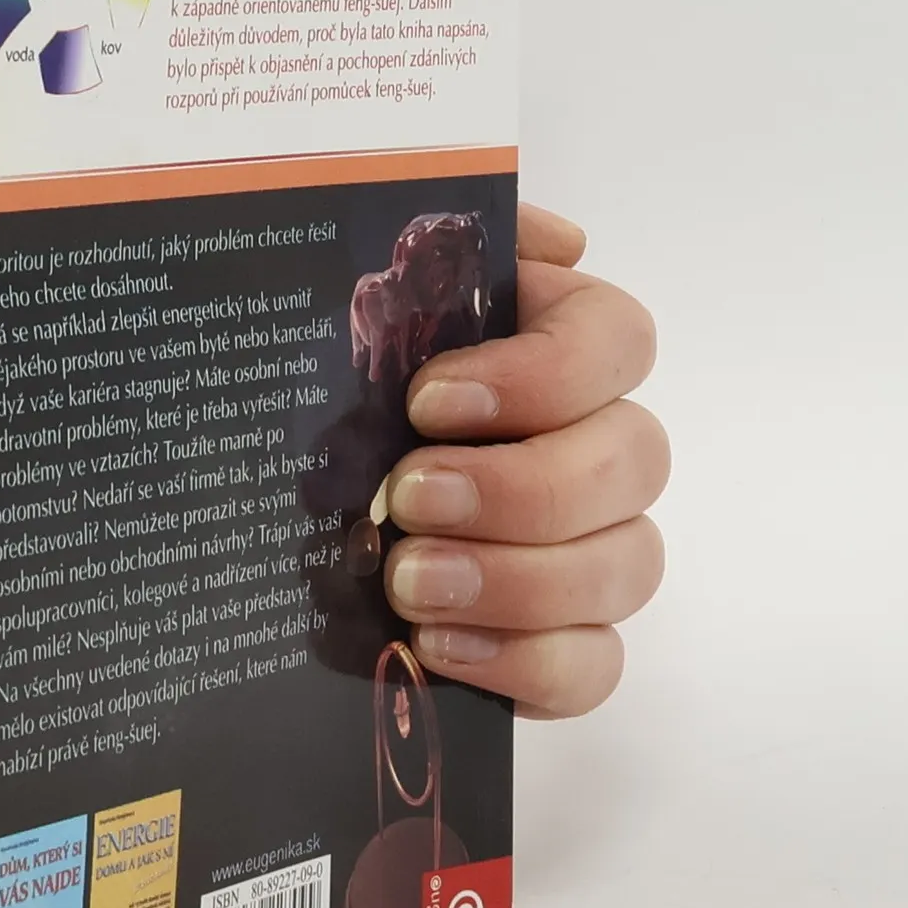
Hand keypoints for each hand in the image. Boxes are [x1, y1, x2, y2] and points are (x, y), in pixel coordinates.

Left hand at [383, 205, 667, 716]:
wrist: (274, 498)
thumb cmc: (336, 391)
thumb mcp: (362, 299)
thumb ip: (449, 245)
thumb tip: (562, 242)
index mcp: (558, 348)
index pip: (619, 341)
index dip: (543, 373)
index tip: (429, 399)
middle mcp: (596, 446)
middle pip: (634, 460)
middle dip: (521, 486)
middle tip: (409, 498)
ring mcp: (592, 550)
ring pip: (629, 565)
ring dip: (520, 578)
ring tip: (411, 583)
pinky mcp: (563, 642)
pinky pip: (596, 664)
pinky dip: (526, 662)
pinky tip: (441, 644)